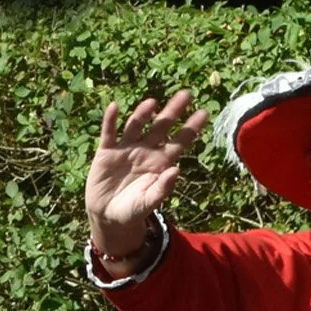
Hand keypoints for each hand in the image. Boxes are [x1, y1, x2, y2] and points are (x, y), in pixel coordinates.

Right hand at [86, 90, 208, 263]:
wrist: (108, 216)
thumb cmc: (133, 210)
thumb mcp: (148, 202)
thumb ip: (163, 188)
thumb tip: (176, 170)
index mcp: (160, 162)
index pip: (179, 142)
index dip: (191, 128)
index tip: (204, 113)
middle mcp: (146, 150)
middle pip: (161, 127)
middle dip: (173, 112)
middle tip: (186, 94)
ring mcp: (126, 148)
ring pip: (136, 126)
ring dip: (143, 114)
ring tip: (152, 103)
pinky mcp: (106, 152)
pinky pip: (109, 133)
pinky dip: (111, 120)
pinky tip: (114, 107)